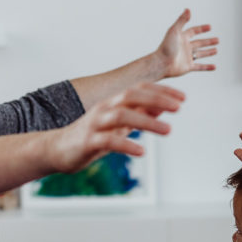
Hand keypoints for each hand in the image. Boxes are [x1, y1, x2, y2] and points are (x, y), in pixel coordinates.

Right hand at [51, 82, 184, 173]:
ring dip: (147, 122)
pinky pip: (108, 141)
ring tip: (168, 131)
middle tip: (179, 108)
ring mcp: (95, 124)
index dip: (162, 92)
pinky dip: (126, 145)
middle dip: (157, 99)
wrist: (58, 150)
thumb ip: (139, 116)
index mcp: (113, 103)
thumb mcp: (119, 126)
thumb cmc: (92, 137)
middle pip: (132, 96)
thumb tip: (163, 108)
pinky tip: (142, 151)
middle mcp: (104, 108)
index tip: (183, 98)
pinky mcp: (88, 142)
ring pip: (122, 116)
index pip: (140, 89)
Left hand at [155, 9, 218, 78]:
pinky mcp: (188, 67)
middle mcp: (184, 47)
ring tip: (216, 50)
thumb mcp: (174, 31)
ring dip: (208, 52)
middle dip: (208, 41)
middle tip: (217, 40)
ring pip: (200, 54)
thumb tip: (188, 9)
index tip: (210, 27)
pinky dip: (207, 67)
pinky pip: (200, 67)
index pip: (193, 31)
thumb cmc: (166, 47)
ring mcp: (187, 57)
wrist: (161, 63)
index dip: (201, 29)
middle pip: (199, 43)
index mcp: (181, 38)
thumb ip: (182, 20)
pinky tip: (214, 67)